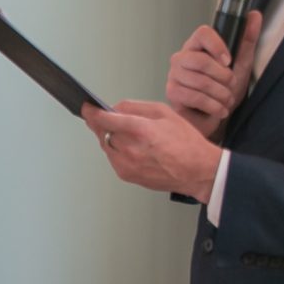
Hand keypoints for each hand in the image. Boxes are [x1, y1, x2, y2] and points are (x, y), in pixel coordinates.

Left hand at [82, 100, 220, 200]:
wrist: (197, 171)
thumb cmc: (186, 142)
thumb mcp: (165, 113)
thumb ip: (136, 107)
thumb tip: (115, 108)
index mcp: (141, 130)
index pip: (105, 119)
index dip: (92, 112)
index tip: (86, 108)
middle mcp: (130, 149)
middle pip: (102, 132)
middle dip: (102, 124)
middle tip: (107, 119)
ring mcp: (126, 164)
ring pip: (106, 145)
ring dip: (110, 137)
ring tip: (127, 134)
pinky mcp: (126, 175)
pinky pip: (112, 158)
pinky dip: (116, 150)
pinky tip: (132, 148)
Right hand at [164, 14, 259, 136]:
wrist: (215, 117)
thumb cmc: (224, 89)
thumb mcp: (240, 63)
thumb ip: (246, 40)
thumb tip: (254, 15)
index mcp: (196, 46)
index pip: (202, 33)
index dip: (217, 45)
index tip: (229, 61)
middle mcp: (181, 58)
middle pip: (201, 61)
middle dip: (223, 77)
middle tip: (231, 85)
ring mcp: (174, 76)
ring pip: (201, 82)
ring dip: (221, 95)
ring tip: (226, 100)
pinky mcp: (172, 93)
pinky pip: (196, 97)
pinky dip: (214, 106)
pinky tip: (219, 110)